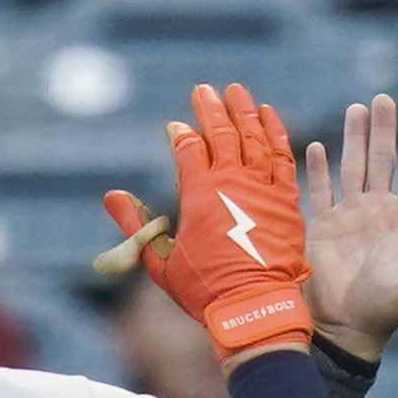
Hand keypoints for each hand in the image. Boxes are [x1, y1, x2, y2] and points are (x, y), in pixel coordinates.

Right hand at [100, 83, 313, 358]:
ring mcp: (262, 187)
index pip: (189, 148)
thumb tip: (111, 196)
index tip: (177, 127)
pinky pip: (282, 155)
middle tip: (205, 90)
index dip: (182, 135)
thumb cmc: (204, 291)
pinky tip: (269, 115)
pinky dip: (276, 132)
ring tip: (237, 92)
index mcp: (199, 195)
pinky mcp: (286, 198)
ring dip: (244, 111)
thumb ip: (135, 225)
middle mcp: (232, 182)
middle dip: (212, 109)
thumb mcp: (160, 262)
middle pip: (222, 133)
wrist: (254, 308)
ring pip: (254, 137)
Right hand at [301, 100, 397, 362]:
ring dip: (354, 139)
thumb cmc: (386, 306)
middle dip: (384, 130)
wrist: (345, 328)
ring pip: (352, 168)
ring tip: (356, 109)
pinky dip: (317, 169)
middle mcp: (378, 212)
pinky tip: (316, 145)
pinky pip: (319, 191)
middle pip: (383, 161)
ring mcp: (349, 218)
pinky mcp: (321, 228)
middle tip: (384, 99)